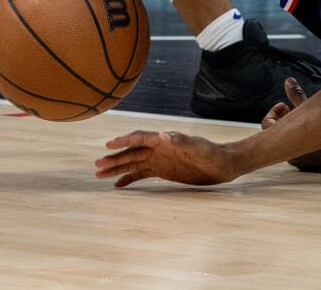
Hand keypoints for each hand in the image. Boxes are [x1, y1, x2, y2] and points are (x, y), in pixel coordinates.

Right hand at [95, 130, 239, 186]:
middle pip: (132, 152)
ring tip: (100, 175)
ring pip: (133, 163)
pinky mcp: (164, 171)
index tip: (108, 146)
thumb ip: (182, 140)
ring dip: (117, 168)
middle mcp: (159, 148)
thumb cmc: (213, 154)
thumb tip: (163, 134)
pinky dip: (129, 179)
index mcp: (165, 140)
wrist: (223, 165)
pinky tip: (118, 185)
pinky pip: (142, 174)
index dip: (124, 141)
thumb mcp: (199, 147)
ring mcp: (160, 160)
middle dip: (114, 158)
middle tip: (97, 166)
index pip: (140, 139)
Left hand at [259, 78, 320, 174]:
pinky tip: (309, 129)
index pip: (266, 126)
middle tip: (290, 110)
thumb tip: (288, 80)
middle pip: (274, 133)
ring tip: (302, 118)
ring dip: (290, 126)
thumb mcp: (311, 110)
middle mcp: (285, 153)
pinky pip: (293, 148)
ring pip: (283, 140)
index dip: (273, 114)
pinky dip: (297, 137)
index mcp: (284, 140)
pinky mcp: (302, 163)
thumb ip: (297, 96)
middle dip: (282, 119)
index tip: (284, 106)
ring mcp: (293, 159)